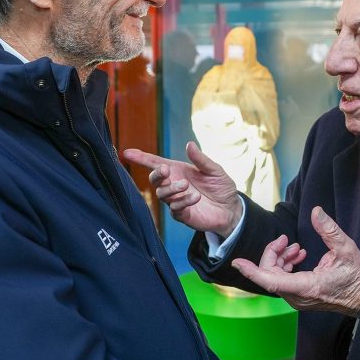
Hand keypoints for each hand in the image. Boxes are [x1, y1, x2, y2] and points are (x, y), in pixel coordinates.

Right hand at [122, 142, 243, 235]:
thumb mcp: (214, 170)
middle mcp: (173, 185)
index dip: (141, 158)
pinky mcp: (182, 215)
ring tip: (186, 185)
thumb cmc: (221, 187)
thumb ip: (201, 159)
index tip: (127, 153)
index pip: (155, 163)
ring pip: (162, 194)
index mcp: (178, 171)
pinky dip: (183, 201)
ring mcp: (176, 200)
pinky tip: (195, 197)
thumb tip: (189, 144)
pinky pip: (175, 208)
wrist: (231, 209)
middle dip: (157, 174)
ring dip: (172, 188)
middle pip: (154, 179)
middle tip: (166, 170)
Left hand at [232, 207, 359, 316]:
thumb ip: (329, 229)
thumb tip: (316, 212)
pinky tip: (298, 256)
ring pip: (275, 278)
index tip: (238, 262)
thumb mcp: (346, 248)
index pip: (271, 281)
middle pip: (270, 275)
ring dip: (280, 259)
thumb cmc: (358, 276)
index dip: (252, 270)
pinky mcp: (301, 297)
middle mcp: (299, 296)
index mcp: (308, 287)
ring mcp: (299, 299)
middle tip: (285, 239)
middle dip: (273, 254)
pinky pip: (283, 281)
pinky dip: (285, 266)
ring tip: (295, 247)